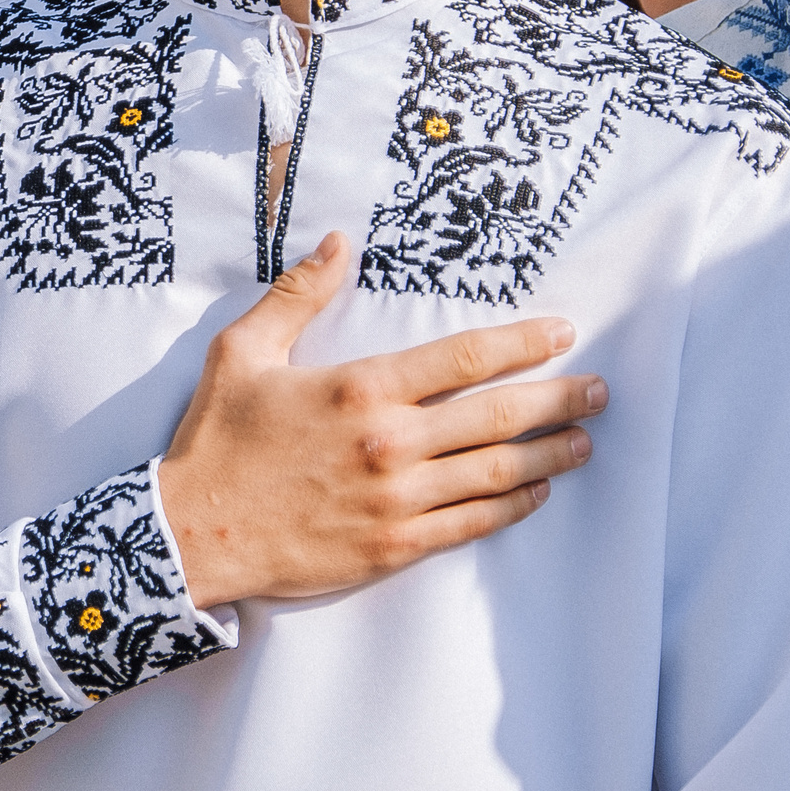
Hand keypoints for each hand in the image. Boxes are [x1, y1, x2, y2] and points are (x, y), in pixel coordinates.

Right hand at [156, 232, 602, 609]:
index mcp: (359, 390)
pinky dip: (513, 506)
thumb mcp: (242, 353)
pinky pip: (473, 524)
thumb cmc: (217, 441)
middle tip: (598, 389)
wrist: (192, 533)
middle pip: (498, 415)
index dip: (520, 343)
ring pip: (496, 472)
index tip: (560, 334)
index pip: (462, 358)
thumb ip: (298, 296)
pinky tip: (536, 493)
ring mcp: (397, 499)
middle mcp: (389, 443)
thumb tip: (341, 244)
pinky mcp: (393, 546)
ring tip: (583, 439)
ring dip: (549, 454)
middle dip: (558, 398)